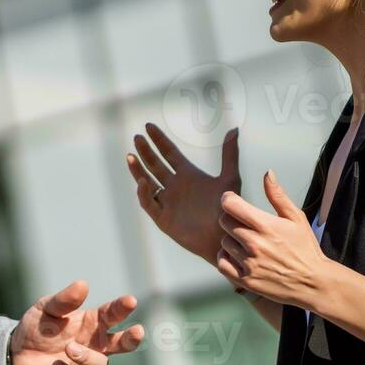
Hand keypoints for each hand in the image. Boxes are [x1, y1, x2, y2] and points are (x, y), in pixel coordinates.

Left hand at [9, 281, 142, 364]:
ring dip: (87, 356)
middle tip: (137, 331)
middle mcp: (95, 344)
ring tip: (69, 349)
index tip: (130, 301)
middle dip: (132, 338)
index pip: (113, 314)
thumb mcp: (46, 308)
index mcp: (92, 322)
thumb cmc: (37, 327)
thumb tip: (83, 284)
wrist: (16, 354)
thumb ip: (64, 300)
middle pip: (123, 344)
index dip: (122, 308)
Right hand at [126, 124, 240, 264]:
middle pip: (155, 164)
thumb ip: (229, 154)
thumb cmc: (229, 209)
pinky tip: (144, 181)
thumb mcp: (230, 178)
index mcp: (188, 174)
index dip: (159, 140)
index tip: (149, 126)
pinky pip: (149, 203)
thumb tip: (234, 129)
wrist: (225, 238)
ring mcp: (167, 202)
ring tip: (130, 156)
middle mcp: (175, 186)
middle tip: (137, 138)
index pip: (169, 152)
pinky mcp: (163, 218)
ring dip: (138, 169)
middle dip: (145, 151)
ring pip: (147, 182)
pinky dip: (144, 192)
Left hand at [215, 170, 333, 310]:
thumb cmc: (305, 248)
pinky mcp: (245, 280)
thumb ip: (278, 195)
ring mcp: (249, 264)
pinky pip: (222, 263)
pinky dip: (227, 258)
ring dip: (231, 240)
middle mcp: (255, 244)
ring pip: (224, 242)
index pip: (230, 205)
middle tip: (244, 224)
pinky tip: (239, 256)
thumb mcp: (296, 218)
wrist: (313, 282)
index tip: (232, 201)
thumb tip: (267, 173)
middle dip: (231, 219)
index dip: (228, 200)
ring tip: (247, 243)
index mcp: (266, 226)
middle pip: (224, 222)